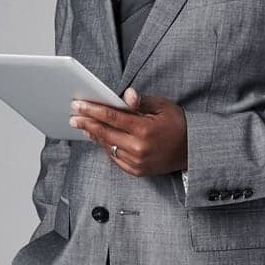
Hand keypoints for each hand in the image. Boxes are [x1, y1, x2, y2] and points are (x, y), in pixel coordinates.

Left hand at [70, 86, 188, 176]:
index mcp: (145, 129)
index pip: (112, 117)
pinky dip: (105, 147)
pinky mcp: (136, 171)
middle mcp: (138, 148)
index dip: (92, 110)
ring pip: (107, 146)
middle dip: (86, 123)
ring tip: (83, 125)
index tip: (78, 105)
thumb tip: (126, 94)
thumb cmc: (177, 124)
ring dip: (94, 135)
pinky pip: (114, 158)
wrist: (192, 151)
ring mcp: (136, 162)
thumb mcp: (163, 107)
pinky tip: (99, 138)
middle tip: (72, 116)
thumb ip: (141, 102)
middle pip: (105, 133)